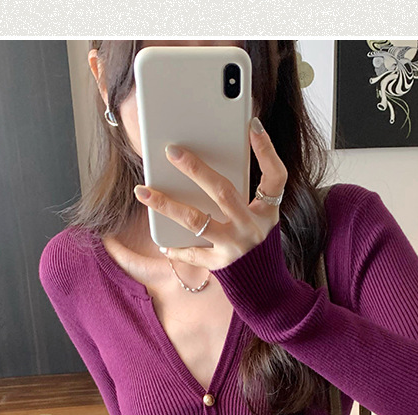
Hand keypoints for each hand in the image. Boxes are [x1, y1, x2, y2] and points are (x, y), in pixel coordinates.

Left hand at [132, 116, 287, 269]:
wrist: (265, 287)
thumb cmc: (257, 242)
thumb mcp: (260, 216)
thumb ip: (242, 193)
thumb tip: (202, 166)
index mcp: (267, 211)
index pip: (274, 176)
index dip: (266, 151)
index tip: (252, 124)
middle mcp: (252, 228)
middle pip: (223, 192)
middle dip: (195, 169)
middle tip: (171, 150)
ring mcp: (234, 247)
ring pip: (195, 221)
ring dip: (166, 205)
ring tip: (142, 191)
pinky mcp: (220, 265)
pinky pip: (192, 252)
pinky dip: (175, 246)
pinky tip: (162, 240)